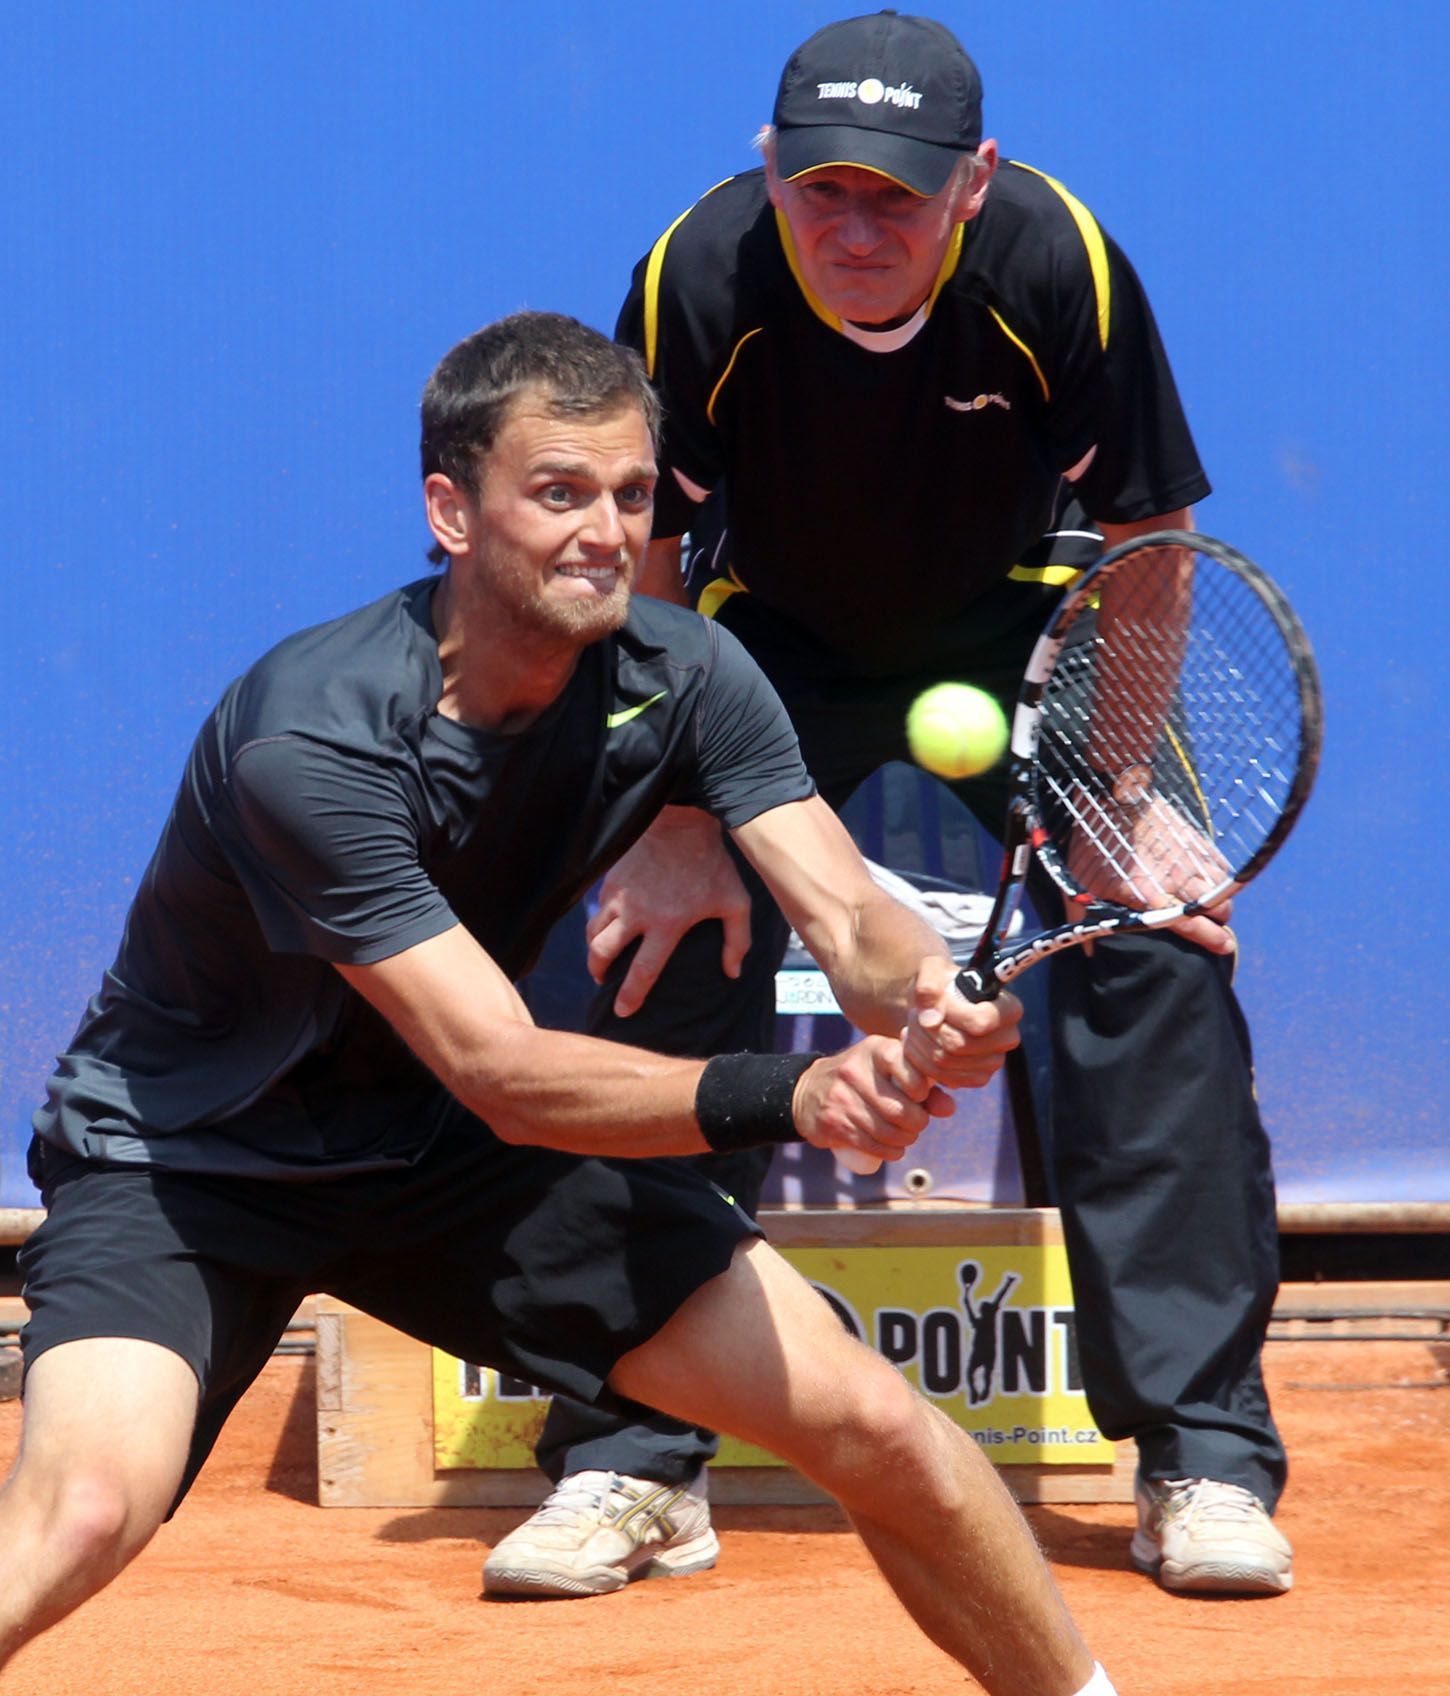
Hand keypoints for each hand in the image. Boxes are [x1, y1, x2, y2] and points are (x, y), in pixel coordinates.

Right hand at [585, 807, 752, 1015]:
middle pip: (602, 953)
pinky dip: (598, 920)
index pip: (643, 971)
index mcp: (667, 925)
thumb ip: (737, 940)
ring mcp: (619, 896)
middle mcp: (636, 914)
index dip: (630, 995)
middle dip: (597, 972)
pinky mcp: (610, 880)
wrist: (681, 822)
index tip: (623, 1011)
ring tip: (600, 956)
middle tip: (602, 981)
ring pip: (591, 931)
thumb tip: (732, 973)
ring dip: (593, 949)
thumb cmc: (711, 864)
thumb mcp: (735, 902)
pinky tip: (607, 924)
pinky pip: (597, 908)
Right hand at [791, 1035, 954, 1167]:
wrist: (809, 1091)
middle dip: (917, 1123)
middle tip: (916, 1123)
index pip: (906, 1067)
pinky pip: (872, 1145)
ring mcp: (841, 1098)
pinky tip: (894, 1148)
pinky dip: (891, 1152)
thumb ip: (924, 1085)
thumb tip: (949, 1108)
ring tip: (906, 1136)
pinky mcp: (833, 1122)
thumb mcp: (888, 1070)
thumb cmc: (862, 1079)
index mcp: (874, 1050)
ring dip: (905, 1140)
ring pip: (888, 1131)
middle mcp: (855, 1071)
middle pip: (901, 1109)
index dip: (921, 1089)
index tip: (919, 1096)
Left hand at [903, 956, 1022, 1087]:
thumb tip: (931, 1019)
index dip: (949, 1015)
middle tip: (914, 1016)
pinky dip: (922, 1062)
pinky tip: (918, 1044)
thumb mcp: (931, 969)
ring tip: (914, 1027)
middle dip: (926, 1030)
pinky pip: (944, 1077)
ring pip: (946, 1062)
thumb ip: (929, 982)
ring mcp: (994, 1062)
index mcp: (1009, 1008)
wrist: (938, 1007)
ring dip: (919, 1044)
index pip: (980, 1022)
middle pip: (958, 1045)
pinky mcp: (978, 1078)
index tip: (934, 1002)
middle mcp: (1008, 1038)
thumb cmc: (941, 985)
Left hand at [1070, 792, 1237, 955]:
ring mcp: (1189, 858)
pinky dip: (1220, 878)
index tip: (1224, 948)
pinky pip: (1221, 865)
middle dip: (1218, 921)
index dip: (1212, 939)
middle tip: (1210, 925)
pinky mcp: (1196, 840)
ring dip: (1221, 900)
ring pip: (1223, 888)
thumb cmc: (1092, 843)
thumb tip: (1087, 953)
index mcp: (1148, 895)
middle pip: (1217, 909)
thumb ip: (1084, 920)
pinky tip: (1211, 882)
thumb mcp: (1078, 885)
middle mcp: (1176, 879)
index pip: (1190, 924)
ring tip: (1211, 906)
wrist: (1111, 795)